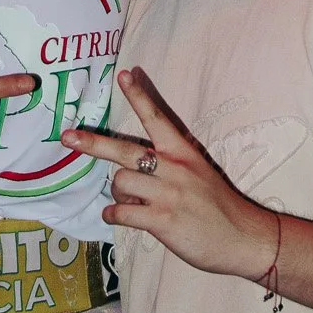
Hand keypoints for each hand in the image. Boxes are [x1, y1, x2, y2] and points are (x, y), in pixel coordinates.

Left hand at [62, 66, 275, 277]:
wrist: (244, 238)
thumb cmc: (219, 206)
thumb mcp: (200, 173)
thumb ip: (170, 165)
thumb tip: (133, 166)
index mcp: (184, 153)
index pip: (157, 118)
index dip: (139, 96)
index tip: (124, 75)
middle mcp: (174, 169)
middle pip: (124, 149)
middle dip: (93, 143)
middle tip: (67, 137)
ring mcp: (168, 195)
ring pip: (119, 182)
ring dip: (117, 193)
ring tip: (132, 202)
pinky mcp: (162, 221)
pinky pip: (122, 213)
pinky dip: (114, 215)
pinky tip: (117, 216)